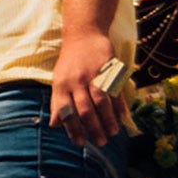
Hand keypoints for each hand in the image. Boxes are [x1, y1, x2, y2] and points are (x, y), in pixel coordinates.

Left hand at [49, 27, 128, 146]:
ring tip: (112, 133)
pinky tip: (122, 118)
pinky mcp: (108, 68)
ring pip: (101, 102)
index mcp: (61, 85)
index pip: (65, 112)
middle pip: (85, 110)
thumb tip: (55, 125)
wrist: (84, 34)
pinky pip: (115, 91)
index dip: (73, 130)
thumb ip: (57, 103)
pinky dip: (119, 106)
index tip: (81, 143)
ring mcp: (93, 74)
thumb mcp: (58, 80)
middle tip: (100, 142)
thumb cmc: (70, 62)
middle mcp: (76, 81)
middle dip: (93, 129)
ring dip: (108, 120)